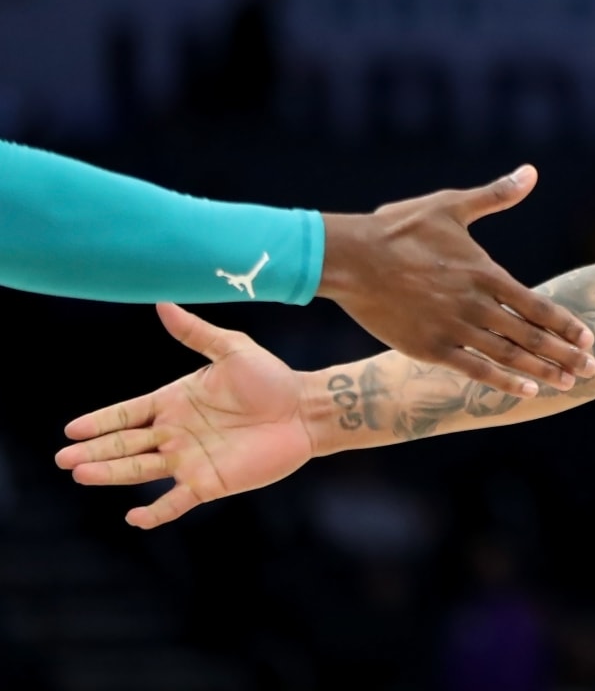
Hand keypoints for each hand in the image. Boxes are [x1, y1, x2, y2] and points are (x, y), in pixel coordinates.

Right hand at [56, 303, 313, 527]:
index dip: (101, 421)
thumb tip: (163, 303)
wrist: (304, 408)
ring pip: (140, 470)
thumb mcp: (231, 349)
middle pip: (125, 444)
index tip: (72, 428)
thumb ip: (196, 332)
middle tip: (63, 459)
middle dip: (94, 451)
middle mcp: (174, 433)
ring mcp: (188, 460)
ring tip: (82, 474)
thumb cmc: (271, 377)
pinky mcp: (209, 482)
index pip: (127, 413)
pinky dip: (155, 513)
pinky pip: (175, 502)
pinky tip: (134, 518)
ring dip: (112, 474)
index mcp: (173, 401)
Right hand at [319, 165, 594, 397]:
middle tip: (592, 368)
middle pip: (530, 336)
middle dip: (565, 353)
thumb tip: (531, 172)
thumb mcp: (451, 206)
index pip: (537, 305)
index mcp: (485, 273)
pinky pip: (474, 369)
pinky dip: (503, 381)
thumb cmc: (399, 228)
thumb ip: (496, 195)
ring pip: (508, 356)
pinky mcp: (429, 347)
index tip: (589, 337)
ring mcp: (453, 329)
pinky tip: (527, 391)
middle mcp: (476, 305)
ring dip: (541, 371)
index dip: (565, 324)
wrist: (350, 258)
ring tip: (568, 383)